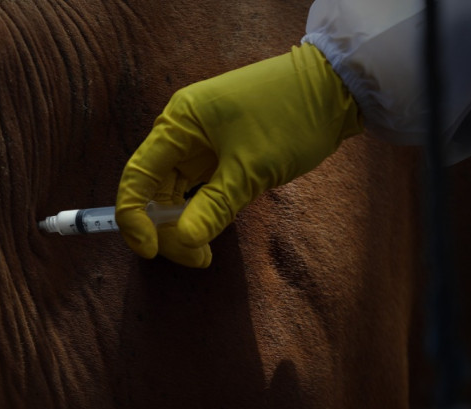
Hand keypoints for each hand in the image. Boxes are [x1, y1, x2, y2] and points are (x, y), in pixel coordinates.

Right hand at [116, 43, 362, 267]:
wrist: (336, 89)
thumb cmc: (291, 117)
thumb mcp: (251, 168)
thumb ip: (214, 206)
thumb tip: (184, 241)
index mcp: (178, 123)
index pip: (136, 177)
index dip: (134, 218)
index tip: (152, 251)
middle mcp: (181, 131)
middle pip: (152, 190)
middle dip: (165, 229)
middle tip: (196, 257)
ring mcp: (200, 142)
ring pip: (174, 193)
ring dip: (182, 225)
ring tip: (204, 254)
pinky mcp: (219, 153)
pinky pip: (196, 189)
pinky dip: (199, 213)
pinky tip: (211, 233)